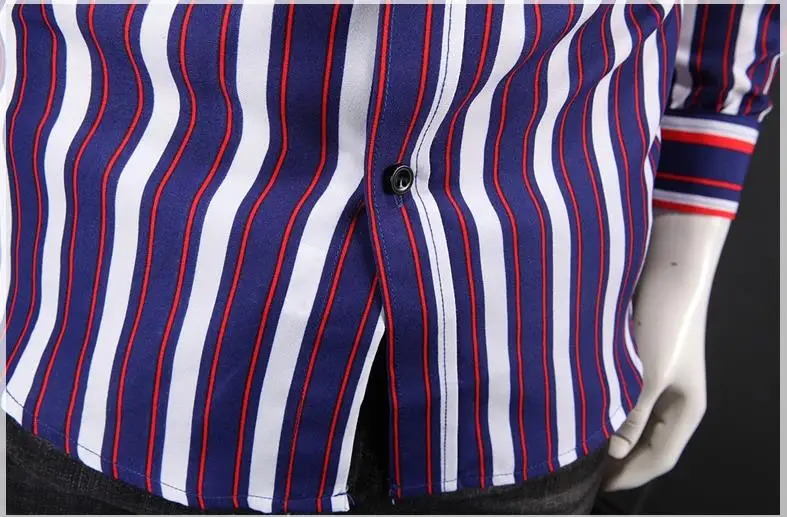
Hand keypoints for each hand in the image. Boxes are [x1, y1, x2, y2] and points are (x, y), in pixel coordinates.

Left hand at [602, 211, 729, 490]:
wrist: (665, 269)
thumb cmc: (665, 323)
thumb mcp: (648, 376)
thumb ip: (630, 416)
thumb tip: (612, 451)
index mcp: (686, 410)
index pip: (658, 459)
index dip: (628, 477)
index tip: (596, 487)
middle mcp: (671, 399)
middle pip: (642, 443)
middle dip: (615, 459)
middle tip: (577, 469)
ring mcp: (652, 380)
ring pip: (626, 418)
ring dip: (604, 431)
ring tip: (573, 442)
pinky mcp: (634, 360)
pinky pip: (616, 394)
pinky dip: (599, 405)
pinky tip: (574, 406)